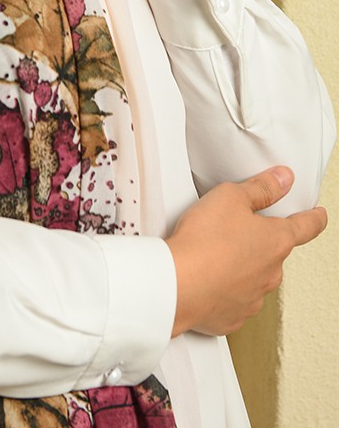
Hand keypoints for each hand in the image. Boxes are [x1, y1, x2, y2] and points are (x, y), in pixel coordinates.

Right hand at [166, 167, 327, 336]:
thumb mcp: (231, 197)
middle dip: (259, 241)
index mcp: (276, 241)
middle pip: (273, 252)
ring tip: (212, 252)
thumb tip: (283, 179)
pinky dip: (223, 287)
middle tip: (233, 228)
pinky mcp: (233, 316)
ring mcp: (253, 297)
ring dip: (240, 265)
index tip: (318, 215)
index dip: (314, 218)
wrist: (178, 284)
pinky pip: (233, 298)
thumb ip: (261, 187)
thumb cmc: (204, 241)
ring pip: (253, 276)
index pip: (306, 227)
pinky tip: (205, 276)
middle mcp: (271, 273)